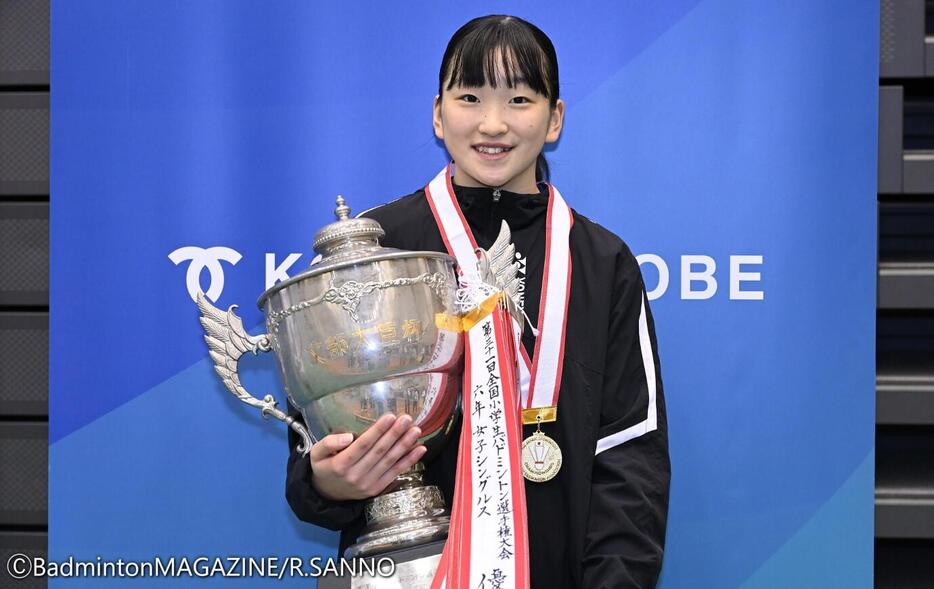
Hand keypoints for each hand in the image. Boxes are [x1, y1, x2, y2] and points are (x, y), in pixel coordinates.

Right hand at [309, 413, 426, 500]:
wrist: (328, 494)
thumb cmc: (324, 466)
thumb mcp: (317, 453)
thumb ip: (329, 443)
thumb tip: (348, 437)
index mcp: (341, 464)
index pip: (363, 445)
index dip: (378, 431)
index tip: (390, 417)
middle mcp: (356, 475)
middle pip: (379, 452)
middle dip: (395, 434)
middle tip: (407, 419)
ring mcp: (368, 484)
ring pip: (390, 461)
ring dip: (405, 445)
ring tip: (416, 430)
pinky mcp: (378, 488)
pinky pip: (395, 473)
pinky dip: (409, 460)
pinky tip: (420, 449)